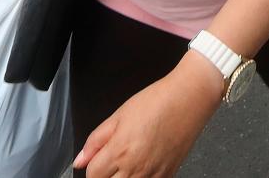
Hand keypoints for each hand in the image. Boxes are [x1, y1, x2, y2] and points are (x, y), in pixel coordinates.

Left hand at [74, 59, 221, 177]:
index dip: (93, 167)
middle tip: (112, 160)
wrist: (188, 99)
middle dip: (105, 175)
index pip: (93, 175)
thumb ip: (96, 141)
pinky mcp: (167, 176)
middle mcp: (135, 168)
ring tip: (128, 161)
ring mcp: (152, 175)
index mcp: (119, 151)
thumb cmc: (156, 101)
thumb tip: (80, 161)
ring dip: (122, 177)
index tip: (97, 159)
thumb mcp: (119, 115)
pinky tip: (143, 165)